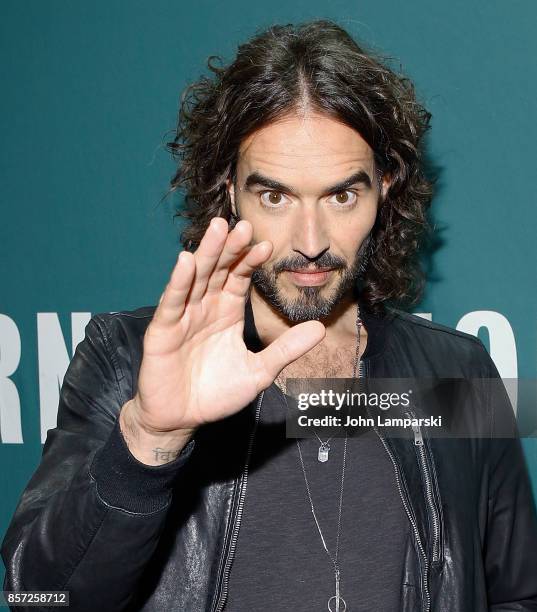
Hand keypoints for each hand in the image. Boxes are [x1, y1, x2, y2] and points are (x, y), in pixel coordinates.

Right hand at [129, 216, 325, 436]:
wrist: (182, 418)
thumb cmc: (217, 394)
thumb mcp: (259, 371)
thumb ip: (286, 350)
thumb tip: (321, 328)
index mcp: (226, 313)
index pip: (239, 278)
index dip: (251, 261)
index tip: (268, 245)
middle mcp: (205, 308)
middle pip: (218, 270)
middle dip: (231, 248)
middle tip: (244, 224)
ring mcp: (183, 316)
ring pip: (196, 278)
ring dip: (207, 253)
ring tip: (219, 229)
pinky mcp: (162, 331)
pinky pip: (172, 303)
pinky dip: (179, 282)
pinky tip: (186, 262)